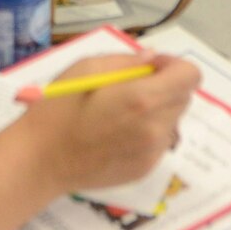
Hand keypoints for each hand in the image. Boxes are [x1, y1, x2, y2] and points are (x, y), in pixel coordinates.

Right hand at [19, 54, 200, 194]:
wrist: (40, 161)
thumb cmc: (58, 109)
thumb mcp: (86, 68)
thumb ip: (126, 61)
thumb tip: (151, 59)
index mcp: (143, 99)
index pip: (190, 76)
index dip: (173, 66)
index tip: (149, 68)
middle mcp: (156, 128)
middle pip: (183, 97)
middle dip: (164, 86)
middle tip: (129, 88)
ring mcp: (152, 153)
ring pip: (172, 120)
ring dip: (157, 110)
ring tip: (120, 114)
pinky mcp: (145, 170)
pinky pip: (159, 142)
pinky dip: (147, 132)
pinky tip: (116, 134)